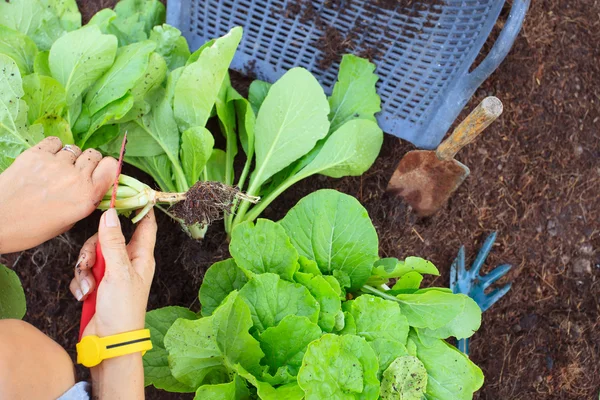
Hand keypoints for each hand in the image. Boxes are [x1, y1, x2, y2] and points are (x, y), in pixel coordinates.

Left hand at [0, 137, 117, 253]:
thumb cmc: (32, 228)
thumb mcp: (69, 222)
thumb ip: (85, 201)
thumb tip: (92, 187)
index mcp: (87, 196)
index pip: (112, 166)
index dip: (106, 168)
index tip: (100, 173)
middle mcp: (75, 177)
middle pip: (94, 155)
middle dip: (88, 163)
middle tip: (75, 173)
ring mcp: (55, 163)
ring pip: (74, 149)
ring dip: (69, 157)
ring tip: (56, 169)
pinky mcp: (36, 154)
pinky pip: (55, 142)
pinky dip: (53, 148)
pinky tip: (46, 160)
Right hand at [71, 209, 155, 399]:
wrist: (109, 343)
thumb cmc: (123, 310)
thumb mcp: (118, 272)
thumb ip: (113, 242)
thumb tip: (110, 213)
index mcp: (142, 256)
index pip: (144, 224)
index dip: (138, 208)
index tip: (126, 194)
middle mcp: (128, 262)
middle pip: (108, 237)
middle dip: (94, 248)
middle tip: (91, 263)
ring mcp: (112, 273)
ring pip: (92, 254)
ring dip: (85, 269)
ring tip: (89, 286)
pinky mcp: (98, 285)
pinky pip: (84, 272)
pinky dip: (81, 282)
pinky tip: (85, 295)